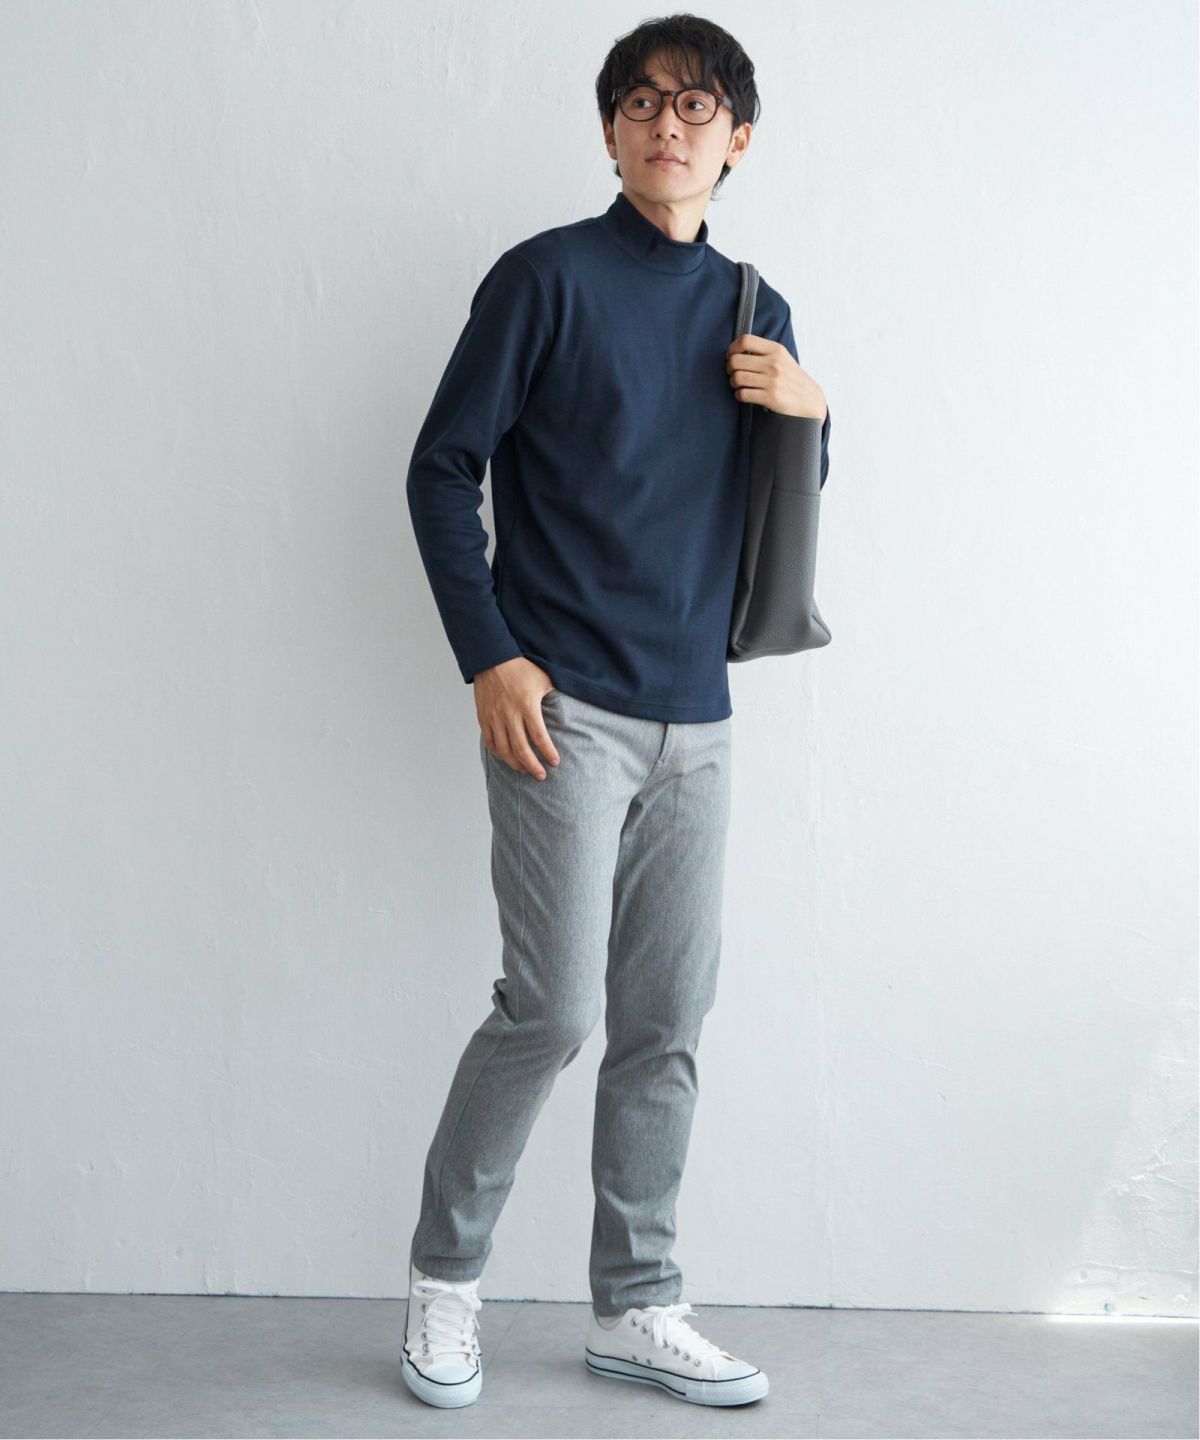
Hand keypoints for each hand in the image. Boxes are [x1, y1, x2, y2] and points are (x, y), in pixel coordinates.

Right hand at [473, 657, 560, 779]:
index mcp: (527, 706)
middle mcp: (509, 714)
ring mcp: (494, 717)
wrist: (492, 658)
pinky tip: (507, 758)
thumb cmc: (520, 668)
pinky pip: (490, 742)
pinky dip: (499, 754)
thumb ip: (556, 694)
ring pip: (504, 750)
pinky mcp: (483, 717)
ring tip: (525, 770)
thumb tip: (572, 704)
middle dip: (533, 766)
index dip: (548, 753)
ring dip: (515, 764)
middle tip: (541, 776)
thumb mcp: (544, 678)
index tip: (555, 762)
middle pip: (521, 749)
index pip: (539, 737)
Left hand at [726, 333, 826, 421]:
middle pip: (736, 360)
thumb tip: (736, 351)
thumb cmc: (791, 378)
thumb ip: (763, 351)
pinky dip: (739, 395)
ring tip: (738, 384)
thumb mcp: (782, 358)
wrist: (809, 399)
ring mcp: (772, 381)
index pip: (745, 340)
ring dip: (733, 382)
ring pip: (737, 378)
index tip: (731, 356)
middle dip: (729, 368)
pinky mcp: (770, 397)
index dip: (733, 348)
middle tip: (732, 372)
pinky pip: (742, 394)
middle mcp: (773, 363)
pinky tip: (744, 394)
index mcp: (776, 350)